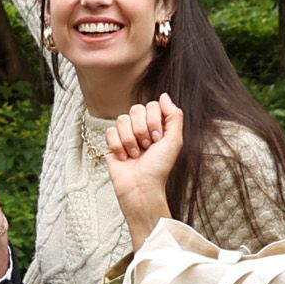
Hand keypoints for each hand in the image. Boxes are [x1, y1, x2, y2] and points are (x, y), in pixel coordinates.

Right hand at [102, 98, 185, 238]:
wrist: (141, 187)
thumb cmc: (159, 167)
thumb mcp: (174, 140)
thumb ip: (174, 115)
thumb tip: (164, 95)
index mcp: (156, 125)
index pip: (151, 105)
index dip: (154, 121)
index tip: (157, 139)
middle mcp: (140, 127)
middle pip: (135, 109)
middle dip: (141, 130)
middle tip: (147, 146)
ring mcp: (125, 135)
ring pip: (121, 120)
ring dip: (130, 140)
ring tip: (135, 154)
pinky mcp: (111, 144)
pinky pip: (110, 132)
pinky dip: (118, 145)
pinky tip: (124, 157)